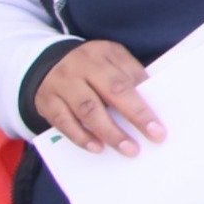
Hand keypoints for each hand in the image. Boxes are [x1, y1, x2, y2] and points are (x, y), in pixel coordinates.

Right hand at [35, 40, 166, 154]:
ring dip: (108, 132)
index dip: (141, 107)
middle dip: (131, 118)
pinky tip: (97, 148)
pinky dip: (81, 136)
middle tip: (150, 139)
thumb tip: (153, 104)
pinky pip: (63, 122)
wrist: (45, 61)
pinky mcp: (46, 102)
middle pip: (109, 93)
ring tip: (127, 149)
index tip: (157, 129)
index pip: (125, 81)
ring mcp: (61, 84)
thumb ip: (131, 76)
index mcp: (102, 55)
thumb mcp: (112, 59)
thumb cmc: (91, 65)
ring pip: (86, 110)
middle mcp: (80, 67)